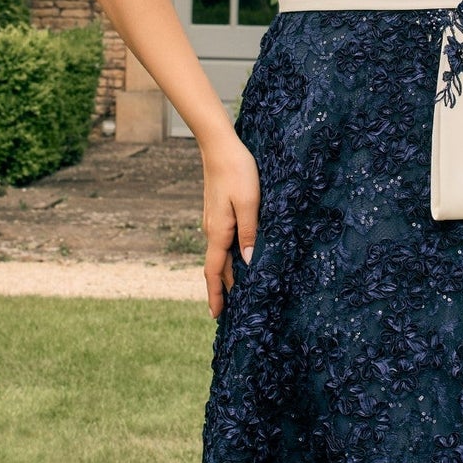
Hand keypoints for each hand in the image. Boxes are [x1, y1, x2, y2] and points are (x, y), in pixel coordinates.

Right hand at [199, 131, 260, 317]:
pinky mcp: (218, 213)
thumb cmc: (238, 172)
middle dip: (222, 289)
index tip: (216, 316)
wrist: (219, 147)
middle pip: (217, 267)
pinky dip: (227, 258)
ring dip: (225, 274)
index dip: (215, 294)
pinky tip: (237, 260)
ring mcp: (214, 222)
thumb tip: (248, 263)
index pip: (214, 271)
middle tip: (230, 312)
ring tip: (235, 292)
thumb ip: (249, 233)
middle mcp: (212, 230)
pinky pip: (222, 243)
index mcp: (219, 232)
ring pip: (219, 255)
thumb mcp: (249, 203)